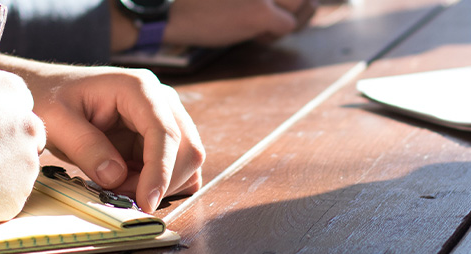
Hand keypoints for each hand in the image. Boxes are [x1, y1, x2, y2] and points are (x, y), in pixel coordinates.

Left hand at [0, 58, 204, 212]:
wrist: (47, 91)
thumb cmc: (50, 99)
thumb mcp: (57, 121)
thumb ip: (86, 147)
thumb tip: (116, 177)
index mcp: (138, 88)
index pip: (165, 132)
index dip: (160, 171)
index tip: (145, 202)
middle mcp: (160, 100)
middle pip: (187, 148)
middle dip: (160, 182)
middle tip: (120, 196)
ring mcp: (164, 118)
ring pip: (186, 162)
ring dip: (160, 185)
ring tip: (118, 186)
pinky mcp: (159, 138)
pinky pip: (176, 168)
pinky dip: (160, 184)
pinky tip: (129, 183)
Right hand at [111, 0, 318, 50]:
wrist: (169, 9)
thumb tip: (287, 3)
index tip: (278, 6)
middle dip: (297, 4)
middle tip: (278, 15)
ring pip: (301, 5)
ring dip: (289, 17)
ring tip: (264, 24)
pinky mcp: (259, 12)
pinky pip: (287, 26)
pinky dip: (274, 34)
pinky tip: (254, 35)